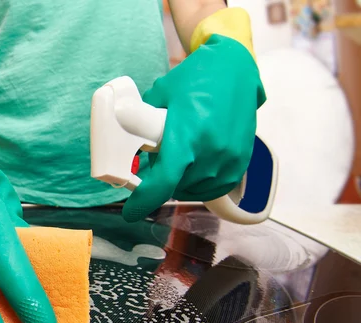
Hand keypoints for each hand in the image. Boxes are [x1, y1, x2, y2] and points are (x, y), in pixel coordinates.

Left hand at [123, 34, 265, 221]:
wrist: (236, 68)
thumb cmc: (195, 78)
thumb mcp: (160, 95)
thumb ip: (142, 121)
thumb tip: (125, 140)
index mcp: (187, 135)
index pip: (164, 181)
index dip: (144, 201)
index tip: (130, 212)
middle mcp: (210, 151)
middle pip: (175, 187)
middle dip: (158, 186)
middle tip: (149, 171)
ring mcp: (229, 158)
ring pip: (194, 190)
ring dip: (179, 185)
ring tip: (174, 164)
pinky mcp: (240, 161)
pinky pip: (215, 187)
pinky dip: (199, 184)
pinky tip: (192, 170)